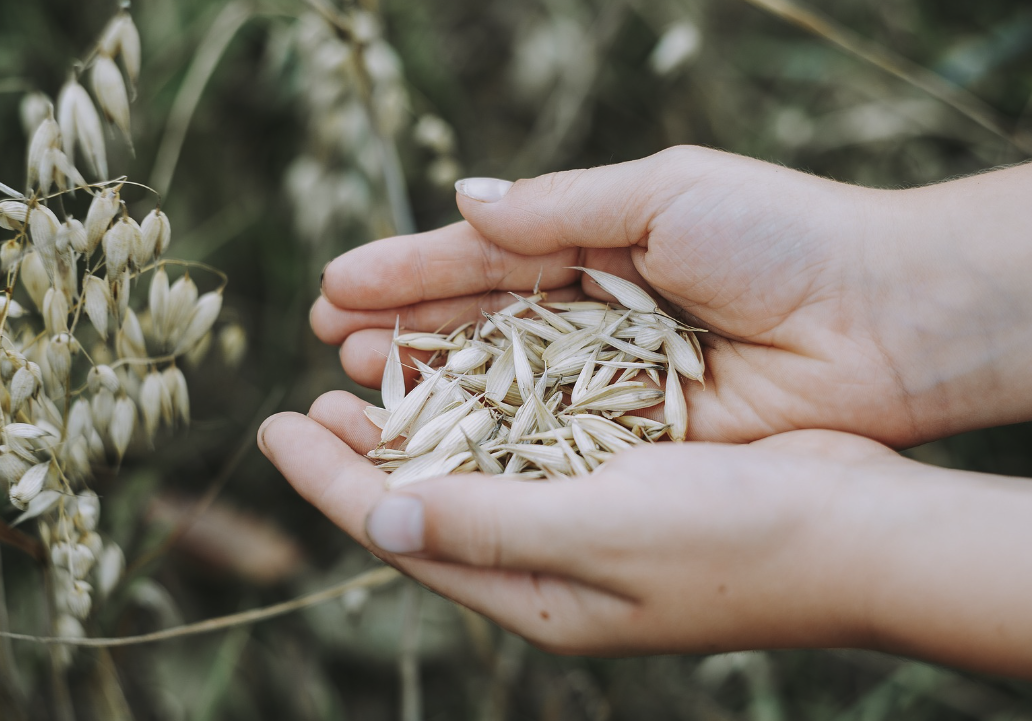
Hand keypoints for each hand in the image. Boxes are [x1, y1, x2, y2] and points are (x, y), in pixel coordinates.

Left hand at [260, 393, 1031, 677]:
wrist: (855, 531)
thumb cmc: (734, 540)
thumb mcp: (598, 533)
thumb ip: (487, 523)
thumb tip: (379, 515)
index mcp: (532, 594)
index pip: (401, 531)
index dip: (329, 480)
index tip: (272, 428)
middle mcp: (548, 563)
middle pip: (427, 502)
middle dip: (361, 453)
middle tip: (307, 401)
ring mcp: (585, 522)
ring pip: (474, 469)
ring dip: (417, 424)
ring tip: (365, 379)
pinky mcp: (621, 480)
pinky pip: (528, 445)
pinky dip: (485, 410)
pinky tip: (465, 375)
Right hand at [313, 147, 1031, 445]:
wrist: (879, 320)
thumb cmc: (777, 237)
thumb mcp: (660, 193)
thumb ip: (556, 208)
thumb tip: (463, 200)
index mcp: (595, 244)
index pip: (483, 258)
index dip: (411, 270)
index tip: (337, 282)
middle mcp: (590, 315)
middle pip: (478, 323)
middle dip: (404, 326)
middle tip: (328, 337)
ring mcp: (607, 380)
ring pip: (499, 383)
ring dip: (429, 379)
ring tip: (356, 377)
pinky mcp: (632, 437)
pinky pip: (545, 436)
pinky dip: (488, 435)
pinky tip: (429, 432)